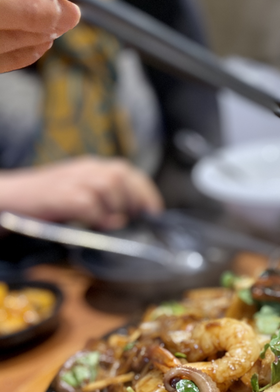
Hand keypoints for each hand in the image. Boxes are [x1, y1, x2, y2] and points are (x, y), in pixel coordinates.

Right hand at [0, 157, 164, 229]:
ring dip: (114, 209)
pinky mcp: (63, 195)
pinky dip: (97, 218)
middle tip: (131, 220)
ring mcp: (74, 180)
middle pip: (122, 177)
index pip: (129, 172)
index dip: (145, 192)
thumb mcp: (81, 194)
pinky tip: (93, 225)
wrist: (11, 198)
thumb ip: (105, 200)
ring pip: (110, 187)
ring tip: (106, 223)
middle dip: (133, 201)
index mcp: (92, 166)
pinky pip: (90, 205)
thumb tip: (130, 217)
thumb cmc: (47, 201)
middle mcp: (86, 168)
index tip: (153, 212)